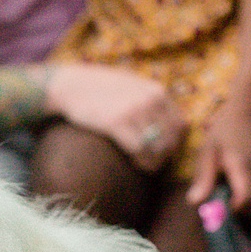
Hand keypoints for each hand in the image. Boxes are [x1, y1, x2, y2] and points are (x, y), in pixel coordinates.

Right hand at [45, 63, 185, 171]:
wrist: (70, 85)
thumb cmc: (99, 89)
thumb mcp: (132, 86)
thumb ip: (151, 100)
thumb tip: (170, 122)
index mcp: (157, 91)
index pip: (180, 124)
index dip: (174, 142)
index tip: (163, 150)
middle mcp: (150, 99)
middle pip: (171, 138)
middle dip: (165, 154)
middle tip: (154, 162)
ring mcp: (135, 110)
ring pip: (158, 147)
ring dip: (155, 161)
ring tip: (147, 166)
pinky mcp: (117, 122)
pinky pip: (140, 150)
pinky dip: (142, 162)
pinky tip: (136, 164)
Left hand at [188, 103, 250, 213]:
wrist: (248, 114)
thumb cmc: (224, 131)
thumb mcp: (208, 151)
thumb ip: (203, 177)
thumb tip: (195, 203)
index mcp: (243, 167)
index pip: (246, 198)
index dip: (232, 210)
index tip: (218, 208)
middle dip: (238, 213)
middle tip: (220, 204)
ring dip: (244, 207)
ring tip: (226, 195)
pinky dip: (250, 200)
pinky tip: (235, 189)